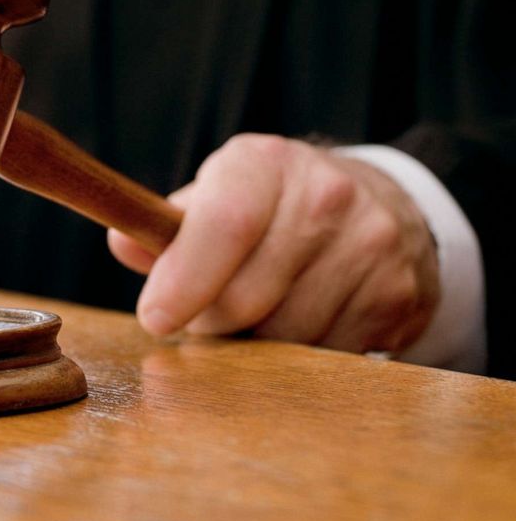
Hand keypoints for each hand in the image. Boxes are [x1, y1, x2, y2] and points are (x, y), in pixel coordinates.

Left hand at [108, 134, 439, 354]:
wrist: (382, 208)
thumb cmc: (273, 210)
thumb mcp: (219, 197)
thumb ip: (167, 227)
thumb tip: (123, 243)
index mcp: (265, 163)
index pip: (224, 224)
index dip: (184, 279)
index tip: (155, 318)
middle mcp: (325, 195)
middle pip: (246, 296)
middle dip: (212, 322)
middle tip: (208, 315)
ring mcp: (369, 245)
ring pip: (286, 336)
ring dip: (256, 344)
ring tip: (259, 315)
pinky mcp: (397, 295)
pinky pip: (328, 356)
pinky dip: (302, 357)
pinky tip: (302, 324)